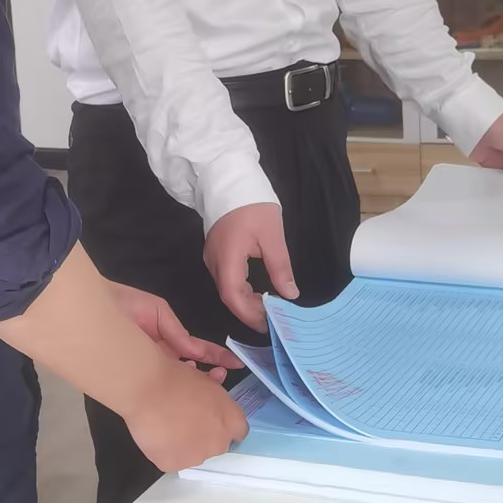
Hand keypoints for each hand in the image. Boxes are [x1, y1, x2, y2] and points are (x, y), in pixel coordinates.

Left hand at [108, 282, 242, 381]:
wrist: (92, 309)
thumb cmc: (124, 304)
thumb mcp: (157, 312)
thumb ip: (177, 332)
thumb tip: (196, 353)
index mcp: (166, 338)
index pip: (197, 350)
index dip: (215, 356)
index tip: (235, 363)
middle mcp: (160, 354)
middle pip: (190, 368)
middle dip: (208, 375)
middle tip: (223, 380)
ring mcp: (148, 364)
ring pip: (177, 377)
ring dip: (194, 382)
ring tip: (209, 384)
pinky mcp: (135, 372)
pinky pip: (158, 381)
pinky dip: (172, 386)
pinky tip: (185, 388)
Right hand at [123, 360, 248, 472]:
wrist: (148, 389)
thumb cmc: (177, 378)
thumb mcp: (204, 378)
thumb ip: (214, 389)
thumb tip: (214, 387)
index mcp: (232, 420)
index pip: (239, 430)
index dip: (223, 423)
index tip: (211, 417)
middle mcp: (219, 443)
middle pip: (216, 444)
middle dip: (204, 434)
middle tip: (185, 419)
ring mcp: (197, 457)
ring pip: (193, 454)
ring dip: (185, 444)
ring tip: (167, 425)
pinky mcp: (174, 465)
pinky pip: (172, 459)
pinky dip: (165, 450)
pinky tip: (157, 435)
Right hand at [203, 202, 298, 332]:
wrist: (230, 178)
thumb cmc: (253, 206)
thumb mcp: (272, 236)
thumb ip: (280, 268)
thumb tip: (290, 295)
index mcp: (227, 258)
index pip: (234, 297)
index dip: (251, 315)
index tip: (270, 324)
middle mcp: (214, 262)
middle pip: (229, 297)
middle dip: (250, 312)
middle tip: (274, 320)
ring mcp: (212, 257)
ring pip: (227, 289)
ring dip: (246, 302)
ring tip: (269, 309)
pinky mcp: (216, 252)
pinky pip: (227, 279)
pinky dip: (242, 290)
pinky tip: (257, 292)